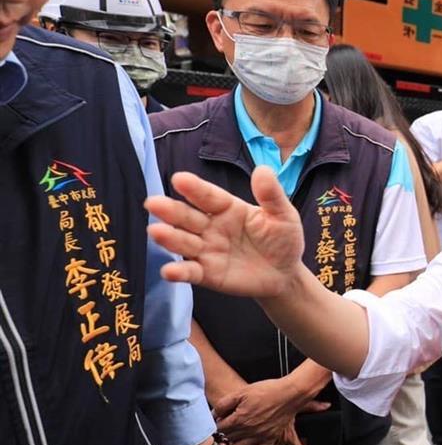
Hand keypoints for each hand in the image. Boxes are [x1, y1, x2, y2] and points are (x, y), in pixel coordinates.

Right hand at [145, 167, 305, 297]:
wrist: (286, 273)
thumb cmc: (282, 239)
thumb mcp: (283, 215)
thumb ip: (271, 196)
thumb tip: (263, 169)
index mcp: (228, 208)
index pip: (209, 196)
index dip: (195, 188)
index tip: (179, 179)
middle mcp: (212, 227)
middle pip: (188, 217)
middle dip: (171, 210)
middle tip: (153, 203)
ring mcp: (207, 251)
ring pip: (184, 242)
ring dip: (170, 238)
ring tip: (156, 232)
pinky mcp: (208, 274)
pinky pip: (191, 272)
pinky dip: (179, 272)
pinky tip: (168, 271)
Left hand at [213, 378, 329, 444]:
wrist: (289, 394)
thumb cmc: (268, 391)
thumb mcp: (242, 392)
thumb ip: (224, 403)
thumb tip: (215, 414)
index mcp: (240, 418)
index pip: (221, 428)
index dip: (219, 423)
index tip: (221, 420)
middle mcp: (249, 430)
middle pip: (229, 437)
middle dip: (227, 432)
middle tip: (229, 426)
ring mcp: (260, 436)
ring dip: (235, 444)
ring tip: (236, 437)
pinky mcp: (271, 438)